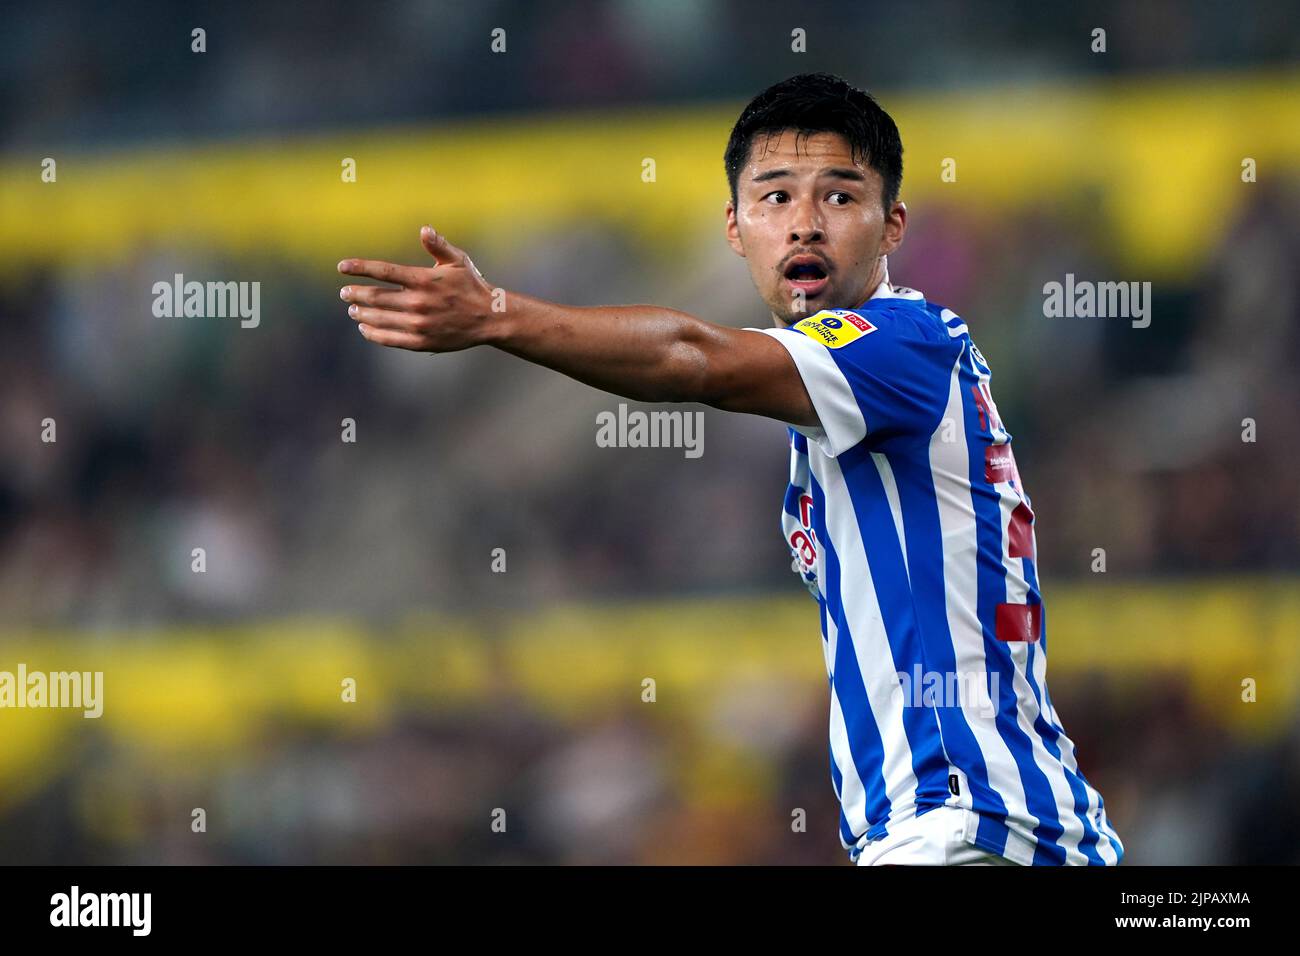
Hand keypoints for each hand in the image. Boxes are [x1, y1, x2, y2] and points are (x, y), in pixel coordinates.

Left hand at [338, 227, 494, 351]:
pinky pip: (390, 338)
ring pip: (379, 318)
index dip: (360, 268)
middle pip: (376, 297)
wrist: (489, 318)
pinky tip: (364, 328)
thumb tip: (424, 229)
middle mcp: (419, 302)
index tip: (342, 267)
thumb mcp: (458, 261)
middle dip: (356, 294)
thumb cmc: (471, 286)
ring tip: (353, 310)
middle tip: (344, 293)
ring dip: (361, 313)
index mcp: (424, 280)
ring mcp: (419, 323)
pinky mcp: (422, 341)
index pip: (384, 271)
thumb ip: (438, 245)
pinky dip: (373, 333)